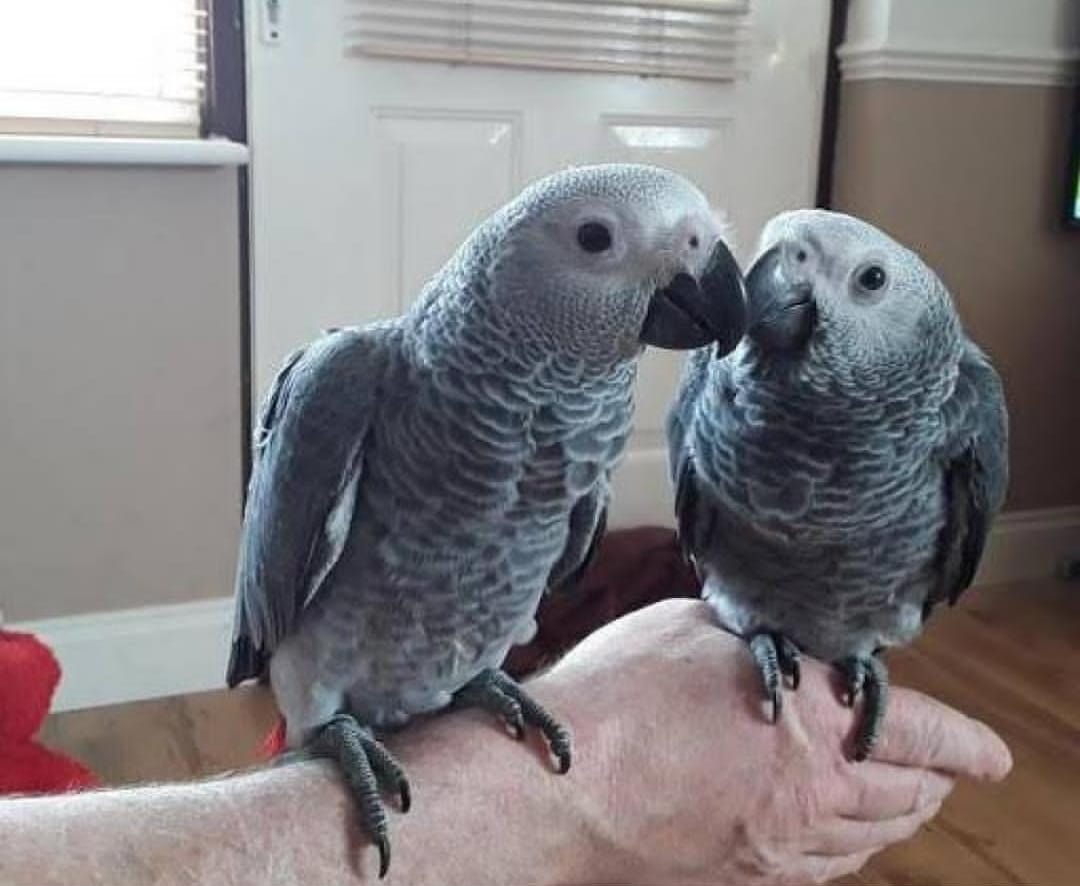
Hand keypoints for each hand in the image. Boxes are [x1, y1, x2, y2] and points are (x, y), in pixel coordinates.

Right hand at [537, 599, 1010, 885]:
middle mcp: (814, 794)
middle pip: (906, 797)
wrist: (564, 786)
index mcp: (815, 722)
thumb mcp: (692, 628)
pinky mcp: (744, 876)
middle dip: (937, 782)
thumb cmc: (620, 697)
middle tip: (948, 772)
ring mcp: (780, 845)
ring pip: (870, 842)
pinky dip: (853, 853)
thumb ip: (752, 631)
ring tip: (909, 805)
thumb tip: (775, 632)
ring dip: (900, 821)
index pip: (921, 733)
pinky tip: (845, 842)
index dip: (965, 742)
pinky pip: (825, 873)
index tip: (992, 755)